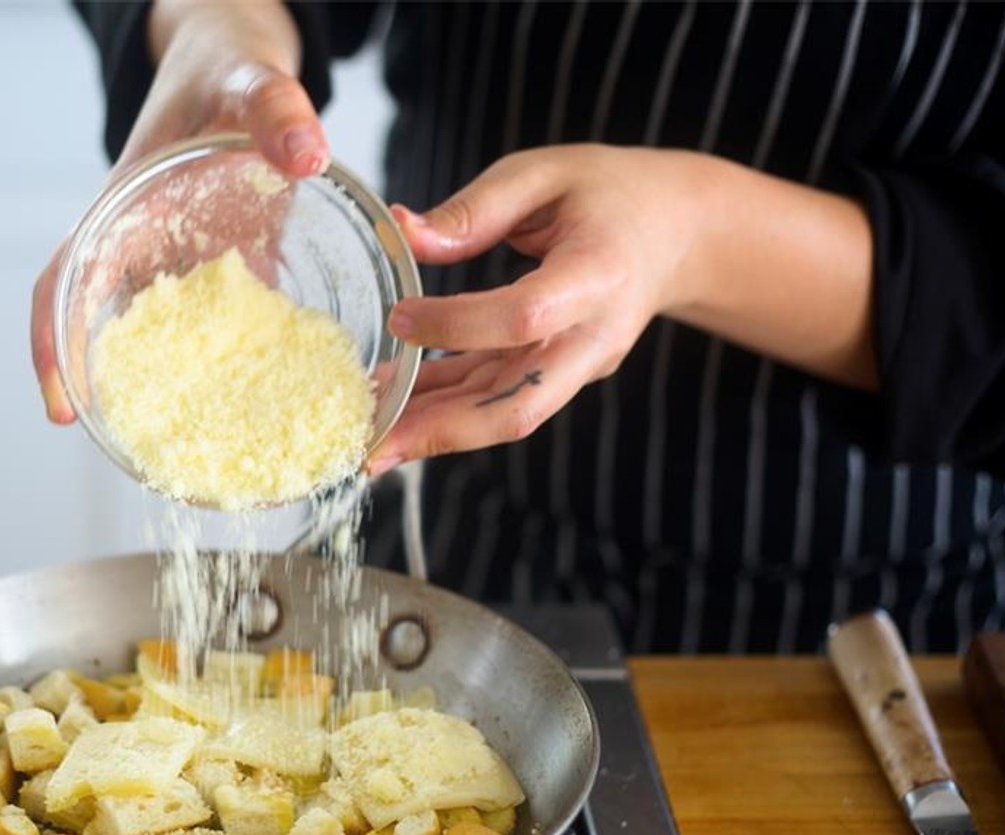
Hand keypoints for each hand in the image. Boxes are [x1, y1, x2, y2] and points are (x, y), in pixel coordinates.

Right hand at [31, 0, 327, 424]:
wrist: (238, 74)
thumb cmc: (222, 73)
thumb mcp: (243, 77)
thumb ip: (274, 107)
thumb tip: (307, 154)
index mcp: (121, 211)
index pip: (63, 283)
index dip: (52, 346)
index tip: (59, 407)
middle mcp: (142, 253)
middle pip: (103, 337)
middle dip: (111, 398)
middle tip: (141, 459)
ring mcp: (183, 274)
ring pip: (162, 350)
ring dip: (171, 401)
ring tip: (204, 462)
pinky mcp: (225, 283)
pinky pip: (222, 339)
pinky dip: (233, 378)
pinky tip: (272, 415)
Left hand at [369, 144, 702, 469]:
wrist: (677, 232)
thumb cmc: (609, 192)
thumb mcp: (542, 173)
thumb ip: (474, 209)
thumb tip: (405, 234)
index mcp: (597, 276)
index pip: (523, 317)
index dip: (456, 325)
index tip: (399, 316)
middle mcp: (592, 338)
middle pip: (517, 407)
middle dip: (441, 431)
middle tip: (372, 448)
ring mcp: (578, 367)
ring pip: (502, 417)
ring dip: (434, 432)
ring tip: (369, 440)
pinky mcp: (558, 376)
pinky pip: (497, 401)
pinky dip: (447, 409)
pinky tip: (396, 407)